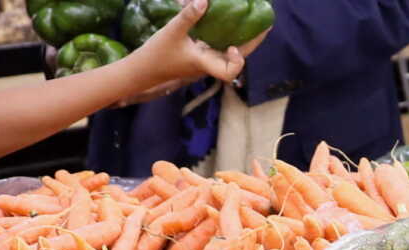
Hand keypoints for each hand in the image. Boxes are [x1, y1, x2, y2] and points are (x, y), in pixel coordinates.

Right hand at [135, 0, 259, 89]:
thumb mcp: (172, 32)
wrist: (144, 69)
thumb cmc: (157, 54)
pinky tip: (231, 23)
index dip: (237, 61)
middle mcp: (209, 64)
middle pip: (237, 59)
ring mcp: (206, 61)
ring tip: (253, 21)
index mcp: (205, 63)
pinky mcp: (201, 56)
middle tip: (264, 24)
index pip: (229, 72)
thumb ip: (188, 16)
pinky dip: (227, 36)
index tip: (233, 46)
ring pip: (230, 53)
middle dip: (252, 42)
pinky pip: (220, 47)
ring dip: (242, 39)